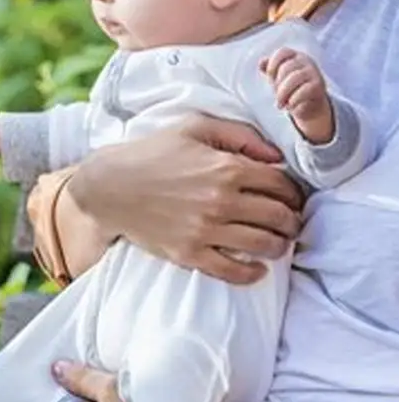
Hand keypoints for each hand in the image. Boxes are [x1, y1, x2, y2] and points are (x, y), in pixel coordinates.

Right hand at [66, 115, 303, 285]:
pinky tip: (257, 269)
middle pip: (281, 217)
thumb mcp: (194, 128)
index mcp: (227, 168)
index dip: (294, 192)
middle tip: (290, 222)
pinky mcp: (188, 253)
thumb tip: (276, 155)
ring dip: (280, 246)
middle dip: (293, 221)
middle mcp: (221, 201)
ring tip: (277, 243)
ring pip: (265, 245)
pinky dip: (252, 273)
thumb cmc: (150, 154)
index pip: (282, 185)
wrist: (107, 186)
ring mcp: (205, 230)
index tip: (291, 198)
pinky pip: (233, 271)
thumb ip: (240, 135)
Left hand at [261, 47, 333, 145]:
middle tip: (276, 95)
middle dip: (277, 84)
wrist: (308, 104)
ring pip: (294, 78)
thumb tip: (261, 63)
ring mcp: (314, 73)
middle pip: (286, 68)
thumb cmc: (290, 87)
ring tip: (279, 104)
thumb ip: (270, 69)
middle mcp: (306, 62)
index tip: (269, 75)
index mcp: (295, 57)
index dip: (273, 63)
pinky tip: (290, 105)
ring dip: (283, 94)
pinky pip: (304, 90)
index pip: (283, 52)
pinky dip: (293, 100)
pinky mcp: (318, 85)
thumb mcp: (278, 78)